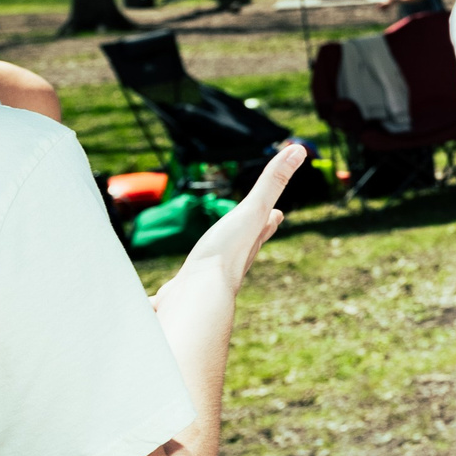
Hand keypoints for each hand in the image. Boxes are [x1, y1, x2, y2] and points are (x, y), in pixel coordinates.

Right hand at [177, 142, 303, 295]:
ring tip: (205, 266)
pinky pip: (177, 294)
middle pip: (240, 249)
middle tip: (247, 234)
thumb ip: (272, 182)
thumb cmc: (226, 253)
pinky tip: (157, 306)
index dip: (270, 219)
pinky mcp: (181, 297)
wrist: (196, 300)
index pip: (264, 226)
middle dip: (244, 240)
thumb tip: (299, 149)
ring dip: (209, 266)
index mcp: (247, 242)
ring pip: (209, 271)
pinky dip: (170, 294)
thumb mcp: (252, 211)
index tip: (277, 214)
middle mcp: (230, 263)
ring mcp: (206, 282)